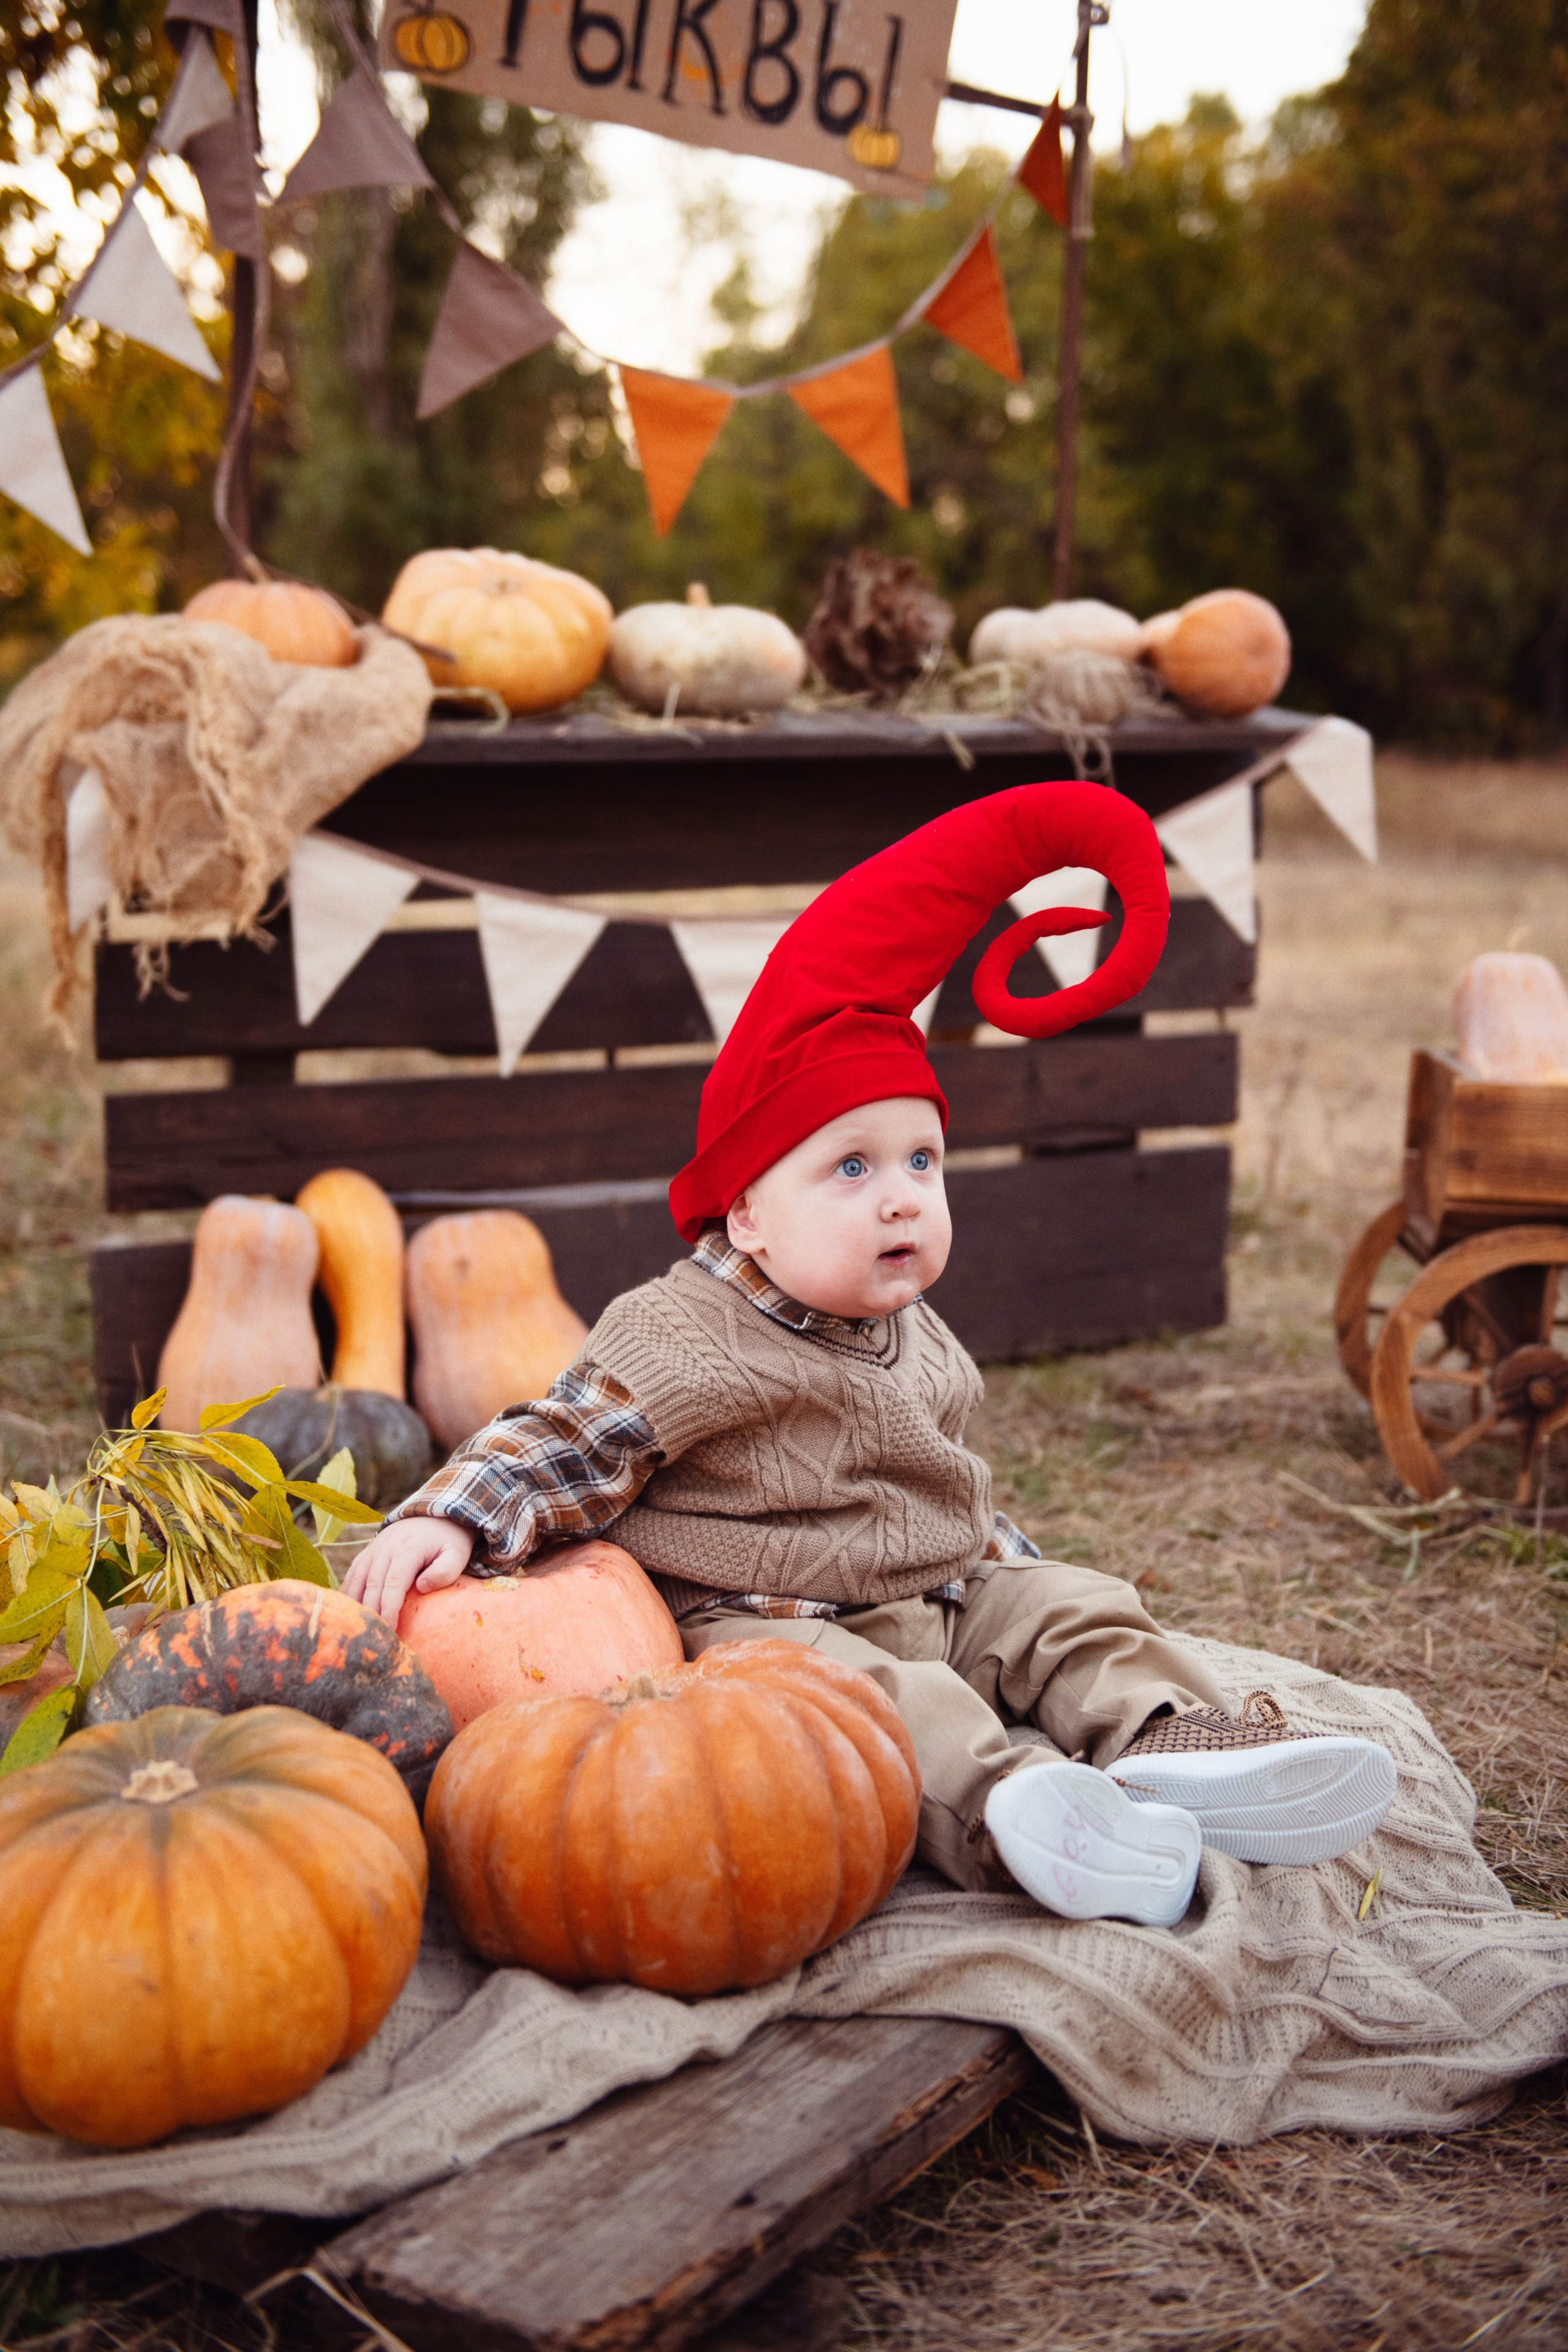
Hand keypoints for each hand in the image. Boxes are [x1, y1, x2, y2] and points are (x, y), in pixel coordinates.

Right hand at [341, 1515, 474, 1628]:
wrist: (434, 1515)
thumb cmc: (448, 1541)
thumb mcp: (456, 1554)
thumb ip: (444, 1571)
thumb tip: (422, 1588)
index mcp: (407, 1550)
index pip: (393, 1584)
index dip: (389, 1609)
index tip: (390, 1631)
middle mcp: (385, 1548)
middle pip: (372, 1586)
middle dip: (372, 1614)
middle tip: (374, 1640)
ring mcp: (372, 1550)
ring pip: (356, 1581)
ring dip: (356, 1607)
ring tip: (358, 1632)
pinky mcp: (366, 1554)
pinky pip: (351, 1576)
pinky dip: (347, 1595)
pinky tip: (348, 1615)